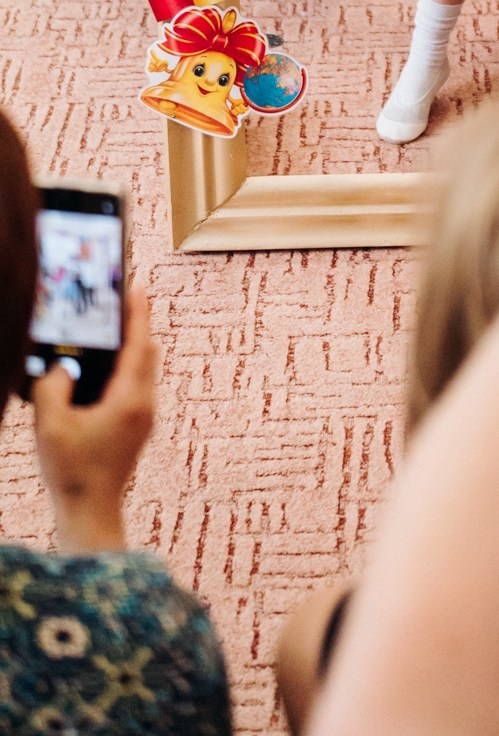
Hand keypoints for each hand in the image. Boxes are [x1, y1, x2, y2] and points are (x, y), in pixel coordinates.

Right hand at [33, 287, 156, 551]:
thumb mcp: (50, 427)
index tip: (137, 287)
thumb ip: (51, 388)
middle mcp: (144, 404)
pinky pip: (137, 385)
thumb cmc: (72, 472)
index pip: (139, 345)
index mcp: (129, 399)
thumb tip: (60, 367)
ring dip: (130, 347)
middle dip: (136, 326)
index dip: (137, 314)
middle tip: (121, 301)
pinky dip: (125, 368)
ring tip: (110, 329)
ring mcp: (144, 417)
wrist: (92, 513)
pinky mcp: (138, 427)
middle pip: (147, 353)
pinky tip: (103, 369)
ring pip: (143, 370)